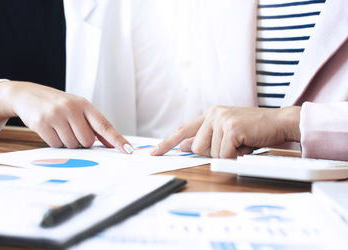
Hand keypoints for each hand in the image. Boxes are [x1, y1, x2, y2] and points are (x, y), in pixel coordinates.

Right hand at [0, 81, 132, 152]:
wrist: (27, 95)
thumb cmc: (57, 104)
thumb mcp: (77, 108)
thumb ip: (93, 124)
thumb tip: (112, 144)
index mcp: (84, 104)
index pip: (104, 125)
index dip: (117, 139)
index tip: (128, 150)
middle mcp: (71, 108)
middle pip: (87, 141)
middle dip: (81, 141)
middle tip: (72, 130)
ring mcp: (56, 115)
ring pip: (71, 145)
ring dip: (67, 142)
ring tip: (59, 128)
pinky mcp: (41, 123)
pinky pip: (55, 145)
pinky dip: (54, 142)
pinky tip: (50, 129)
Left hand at [151, 105, 300, 157]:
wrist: (280, 123)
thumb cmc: (254, 131)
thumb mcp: (226, 134)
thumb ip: (206, 138)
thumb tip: (185, 146)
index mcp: (210, 114)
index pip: (183, 130)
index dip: (167, 143)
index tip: (153, 152)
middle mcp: (213, 114)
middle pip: (196, 148)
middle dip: (214, 153)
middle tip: (233, 147)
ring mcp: (221, 119)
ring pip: (209, 152)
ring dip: (227, 155)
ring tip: (241, 145)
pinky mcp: (231, 127)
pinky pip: (223, 155)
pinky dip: (235, 158)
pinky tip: (246, 147)